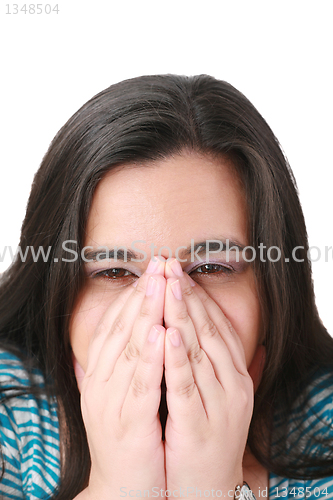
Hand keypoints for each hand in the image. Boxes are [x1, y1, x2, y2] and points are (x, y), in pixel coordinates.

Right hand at [75, 258, 166, 498]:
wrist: (123, 486)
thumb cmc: (129, 435)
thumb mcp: (123, 393)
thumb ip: (124, 363)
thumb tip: (133, 331)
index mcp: (100, 373)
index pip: (115, 324)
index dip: (134, 295)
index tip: (152, 271)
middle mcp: (100, 382)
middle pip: (122, 329)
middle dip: (143, 294)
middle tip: (159, 264)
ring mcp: (111, 401)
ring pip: (129, 349)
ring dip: (145, 315)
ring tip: (159, 286)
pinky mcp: (129, 422)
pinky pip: (141, 383)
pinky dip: (150, 356)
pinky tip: (161, 332)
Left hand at [162, 258, 253, 494]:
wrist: (210, 489)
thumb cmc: (209, 435)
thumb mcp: (219, 395)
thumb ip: (223, 365)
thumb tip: (236, 338)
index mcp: (235, 374)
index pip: (217, 326)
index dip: (197, 296)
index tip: (178, 272)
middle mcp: (233, 384)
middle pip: (208, 331)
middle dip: (186, 295)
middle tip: (169, 265)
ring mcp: (219, 405)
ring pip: (198, 351)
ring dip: (181, 316)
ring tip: (167, 286)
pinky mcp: (199, 425)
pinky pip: (186, 386)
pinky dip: (177, 358)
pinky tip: (167, 333)